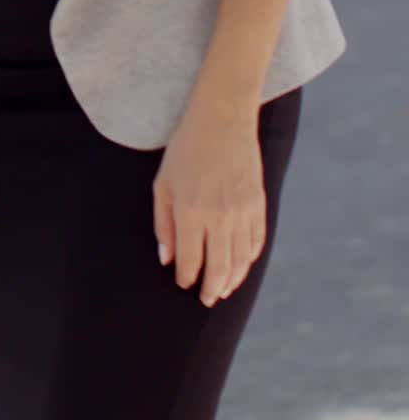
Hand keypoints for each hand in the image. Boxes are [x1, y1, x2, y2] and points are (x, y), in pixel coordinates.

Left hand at [153, 101, 266, 307]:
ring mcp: (242, 214)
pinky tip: (241, 265)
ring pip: (240, 261)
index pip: (190, 260)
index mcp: (191, 213)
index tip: (183, 283)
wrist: (223, 122)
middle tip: (206, 300)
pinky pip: (256, 242)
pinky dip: (249, 259)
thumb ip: (163, 223)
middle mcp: (219, 219)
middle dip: (211, 289)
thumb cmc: (185, 150)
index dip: (186, 277)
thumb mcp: (163, 183)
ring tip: (223, 290)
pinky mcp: (259, 206)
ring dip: (232, 280)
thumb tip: (166, 258)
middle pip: (219, 268)